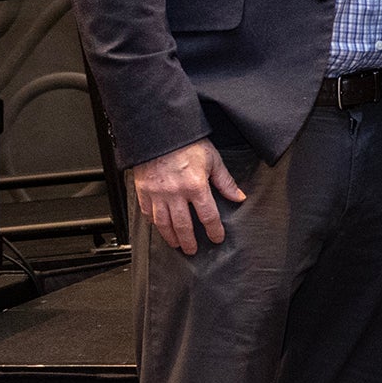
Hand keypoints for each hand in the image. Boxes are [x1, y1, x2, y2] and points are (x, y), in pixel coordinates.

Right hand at [129, 140, 245, 255]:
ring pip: (163, 224)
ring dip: (171, 237)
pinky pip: (147, 213)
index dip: (214, 230)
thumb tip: (238, 197)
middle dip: (189, 241)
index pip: (208, 216)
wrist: (159, 132)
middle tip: (193, 250)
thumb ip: (225, 181)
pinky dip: (153, 223)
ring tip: (177, 244)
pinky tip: (159, 227)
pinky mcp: (143, 191)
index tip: (217, 237)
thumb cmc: (186, 143)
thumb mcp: (212, 159)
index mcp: (196, 186)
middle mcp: (175, 193)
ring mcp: (157, 194)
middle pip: (183, 225)